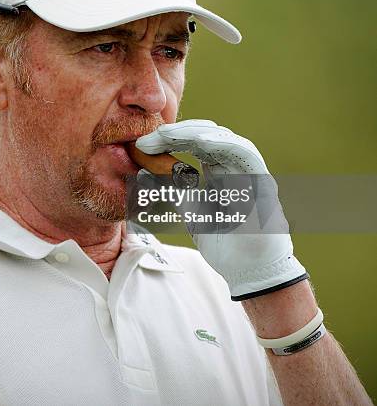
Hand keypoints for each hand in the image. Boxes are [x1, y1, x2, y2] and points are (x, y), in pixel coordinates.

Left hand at [135, 119, 307, 299]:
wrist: (250, 272)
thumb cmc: (225, 244)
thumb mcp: (191, 212)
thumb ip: (174, 192)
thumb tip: (142, 173)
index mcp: (219, 171)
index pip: (194, 144)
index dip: (170, 140)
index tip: (143, 144)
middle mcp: (235, 167)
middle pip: (207, 136)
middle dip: (178, 133)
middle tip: (150, 137)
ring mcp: (250, 172)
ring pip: (224, 138)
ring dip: (195, 133)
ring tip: (168, 134)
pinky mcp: (262, 180)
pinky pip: (245, 154)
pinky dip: (223, 144)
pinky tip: (200, 142)